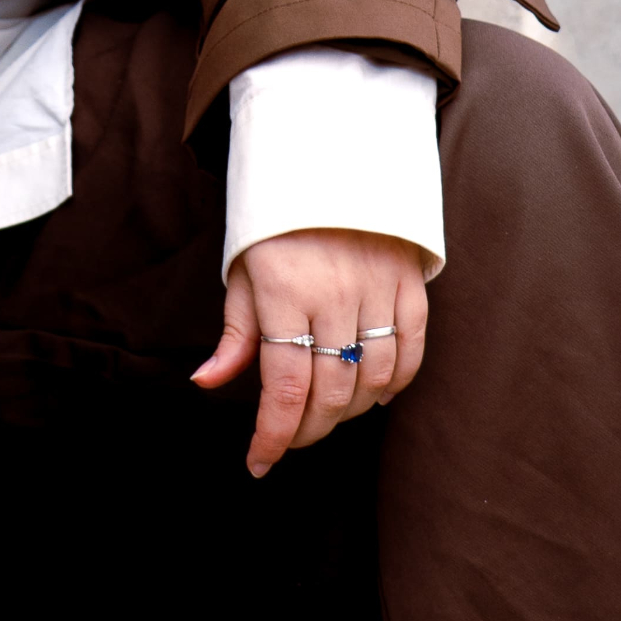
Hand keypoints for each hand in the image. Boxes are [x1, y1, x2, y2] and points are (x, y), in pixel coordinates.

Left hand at [190, 227, 430, 478]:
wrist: (331, 158)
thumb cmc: (277, 223)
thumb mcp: (244, 271)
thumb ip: (235, 334)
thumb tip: (208, 383)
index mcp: (285, 292)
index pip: (285, 386)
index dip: (274, 434)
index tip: (259, 462)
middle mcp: (336, 295)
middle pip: (331, 392)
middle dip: (307, 430)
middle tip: (289, 439)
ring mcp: (379, 289)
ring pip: (373, 379)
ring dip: (348, 412)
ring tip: (325, 416)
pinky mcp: (410, 283)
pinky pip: (411, 350)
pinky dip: (395, 383)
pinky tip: (373, 396)